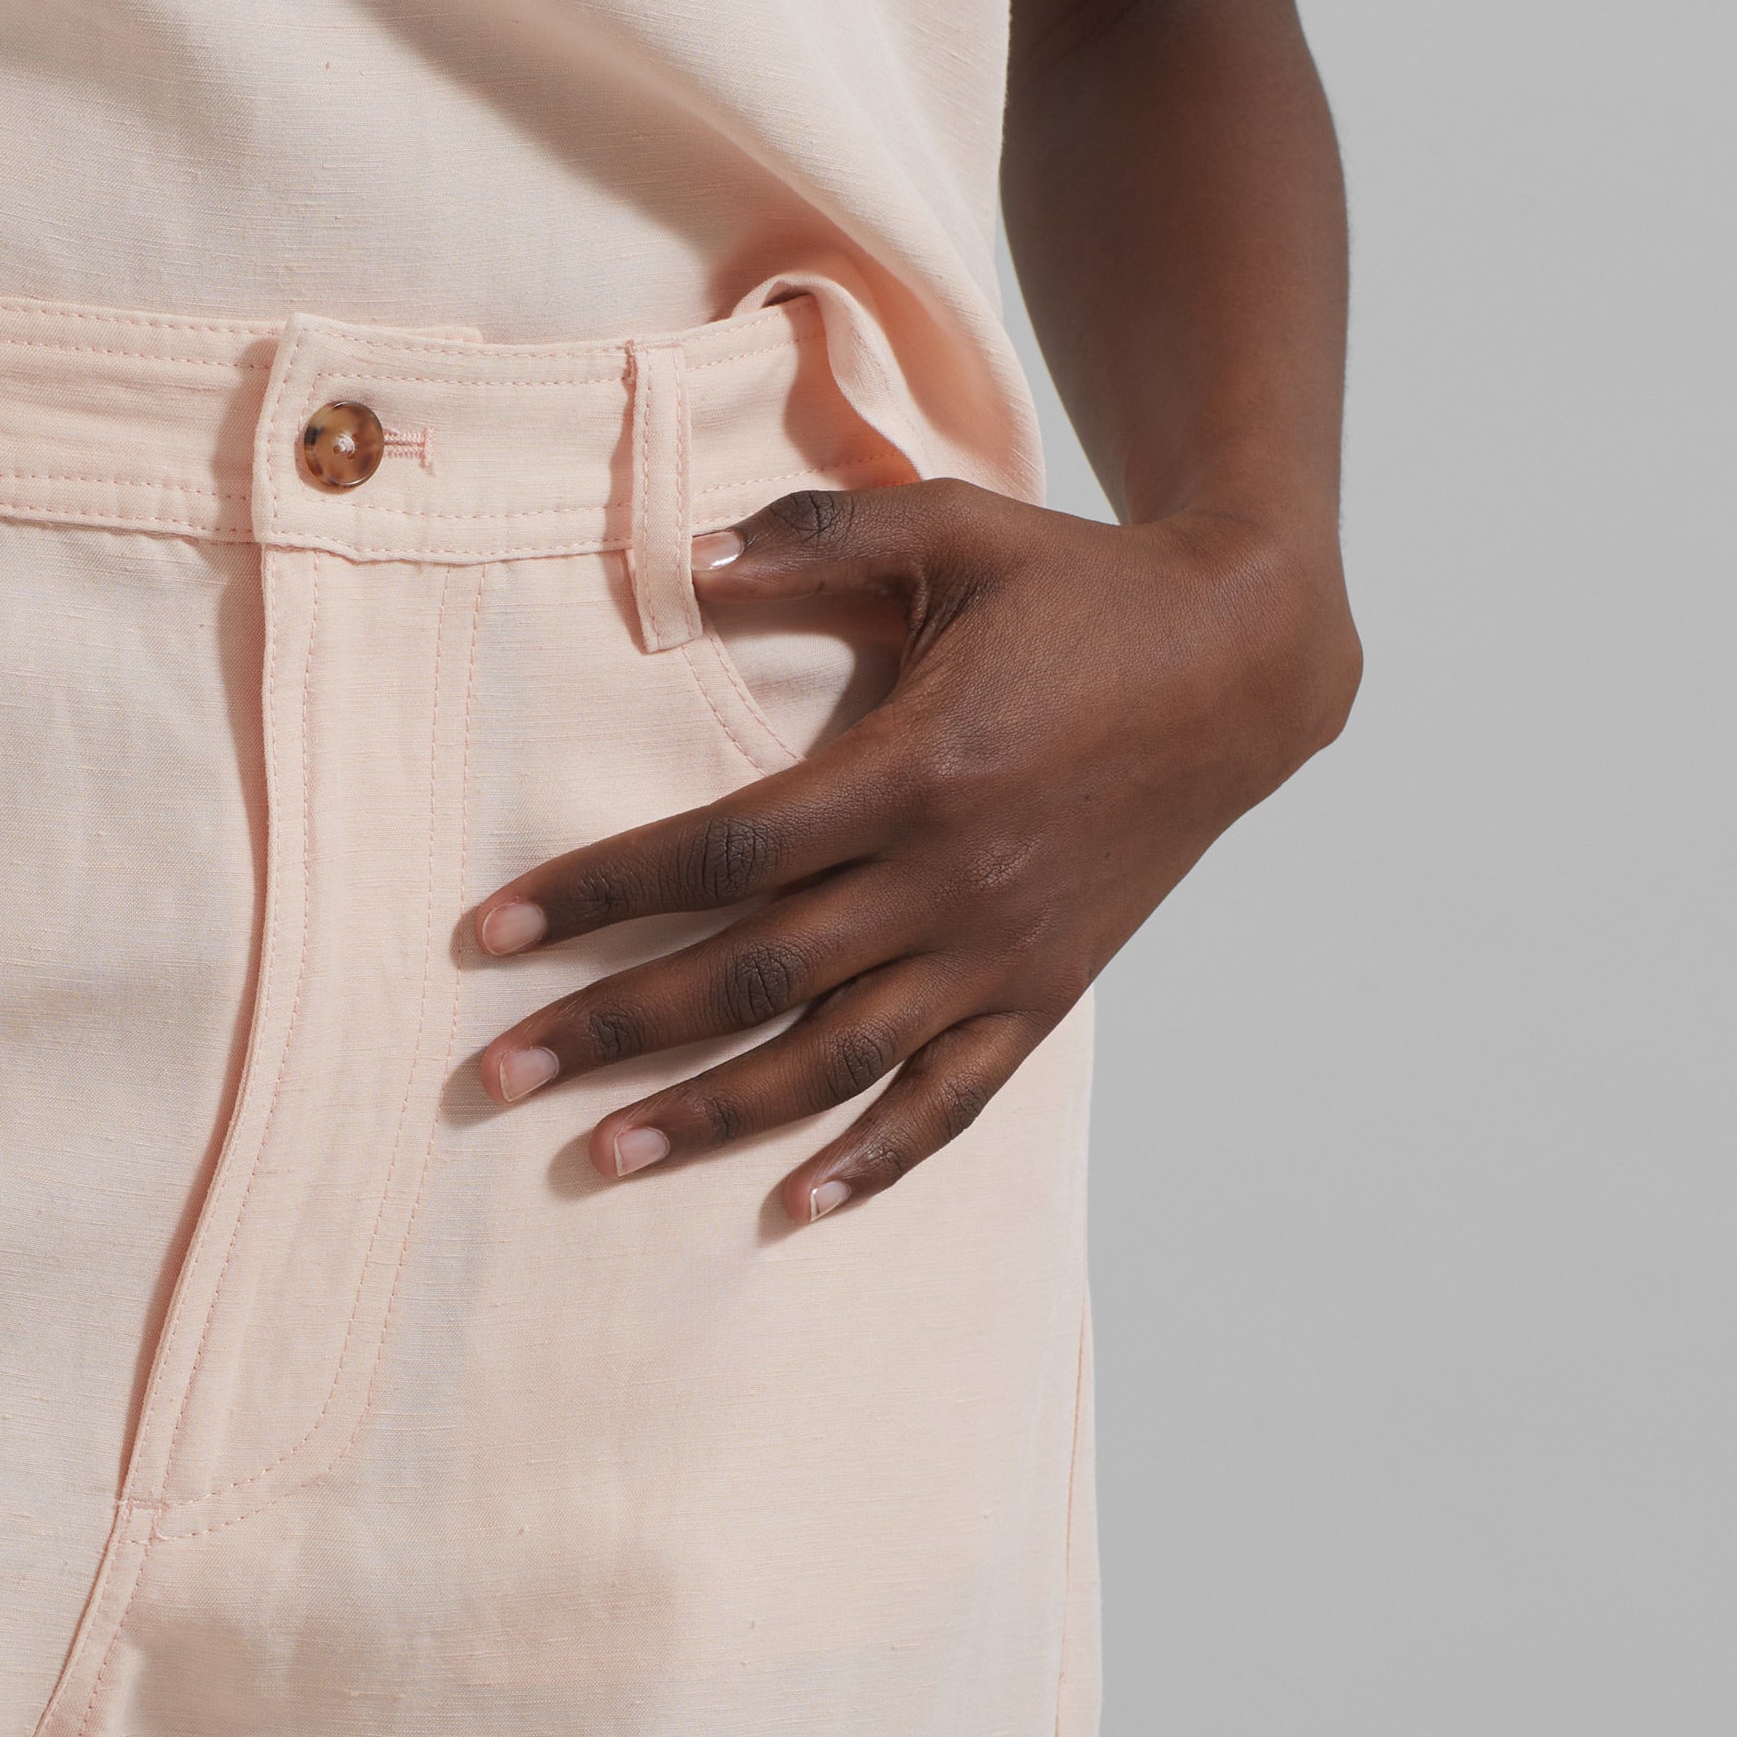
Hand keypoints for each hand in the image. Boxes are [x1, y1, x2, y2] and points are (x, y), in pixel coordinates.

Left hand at [470, 481, 1358, 1219]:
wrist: (1245, 664)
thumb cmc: (1082, 586)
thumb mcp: (953, 530)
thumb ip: (814, 541)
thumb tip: (681, 560)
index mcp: (911, 769)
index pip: (720, 852)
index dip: (599, 893)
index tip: (490, 929)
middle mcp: (949, 879)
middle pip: (749, 975)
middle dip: (611, 1029)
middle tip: (493, 1076)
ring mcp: (998, 950)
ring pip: (831, 1059)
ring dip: (710, 1114)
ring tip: (598, 1155)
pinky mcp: (1044, 992)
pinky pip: (950, 1100)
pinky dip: (875, 1161)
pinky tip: (792, 1207)